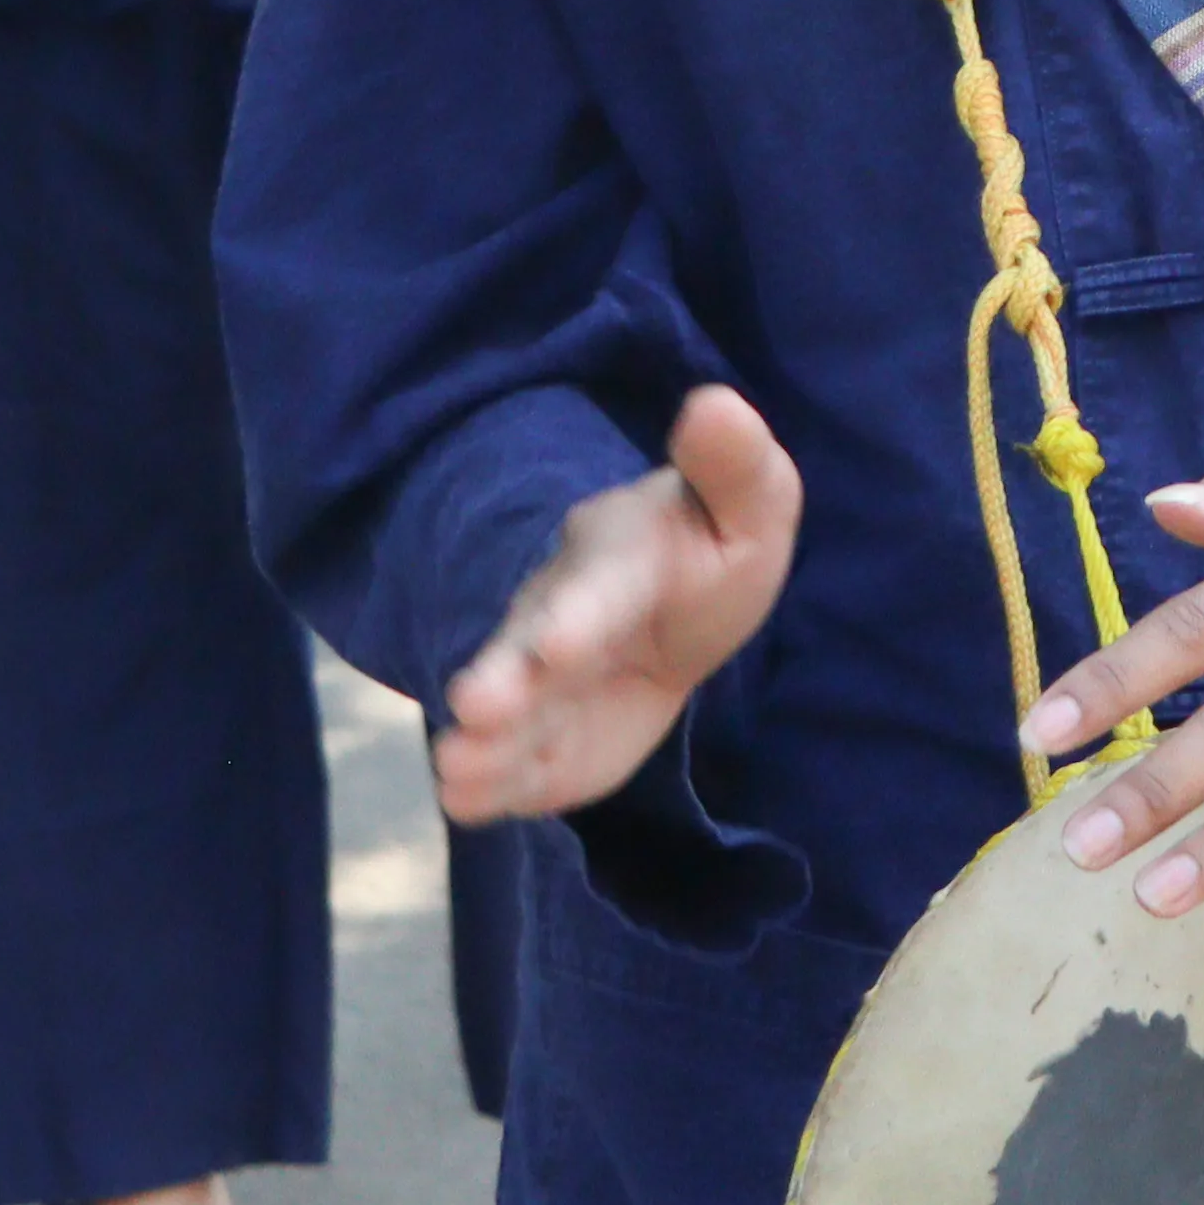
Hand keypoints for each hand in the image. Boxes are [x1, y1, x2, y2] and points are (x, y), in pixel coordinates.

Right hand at [432, 388, 803, 824]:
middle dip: (504, 678)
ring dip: (483, 741)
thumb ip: (734, 464)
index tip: (555, 646)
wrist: (674, 611)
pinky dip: (488, 785)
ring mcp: (543, 682)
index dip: (575, 616)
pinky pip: (513, 765)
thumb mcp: (750, 503)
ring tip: (454, 767)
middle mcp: (560, 617)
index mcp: (619, 559)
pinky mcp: (542, 740)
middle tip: (472, 707)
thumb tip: (715, 404)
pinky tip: (463, 800)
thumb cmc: (711, 546)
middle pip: (528, 650)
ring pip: (509, 714)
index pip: (595, 587)